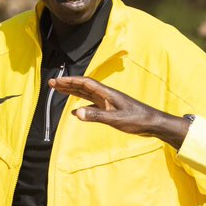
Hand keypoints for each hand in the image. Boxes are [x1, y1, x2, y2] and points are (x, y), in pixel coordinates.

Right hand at [49, 75, 189, 147]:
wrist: (153, 123)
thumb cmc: (137, 120)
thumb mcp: (115, 119)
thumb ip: (96, 116)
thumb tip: (75, 113)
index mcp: (107, 94)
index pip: (85, 84)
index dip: (69, 81)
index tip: (56, 81)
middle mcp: (106, 95)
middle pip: (83, 86)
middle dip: (67, 84)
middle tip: (52, 83)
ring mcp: (108, 102)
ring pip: (86, 95)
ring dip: (73, 92)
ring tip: (60, 91)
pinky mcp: (111, 110)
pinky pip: (92, 105)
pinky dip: (82, 106)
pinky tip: (76, 111)